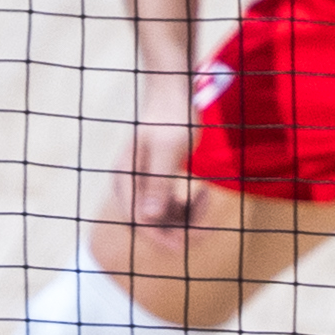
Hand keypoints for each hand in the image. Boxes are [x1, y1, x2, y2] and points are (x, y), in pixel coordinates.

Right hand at [114, 70, 205, 245]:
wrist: (174, 96)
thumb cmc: (171, 118)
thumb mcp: (168, 149)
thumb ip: (157, 183)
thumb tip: (148, 218)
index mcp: (126, 180)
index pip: (139, 223)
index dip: (164, 237)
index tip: (193, 238)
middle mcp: (130, 188)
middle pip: (152, 226)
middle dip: (181, 227)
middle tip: (208, 218)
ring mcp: (143, 187)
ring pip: (163, 221)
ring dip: (187, 218)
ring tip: (206, 196)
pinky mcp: (157, 185)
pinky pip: (170, 210)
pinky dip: (188, 209)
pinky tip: (203, 194)